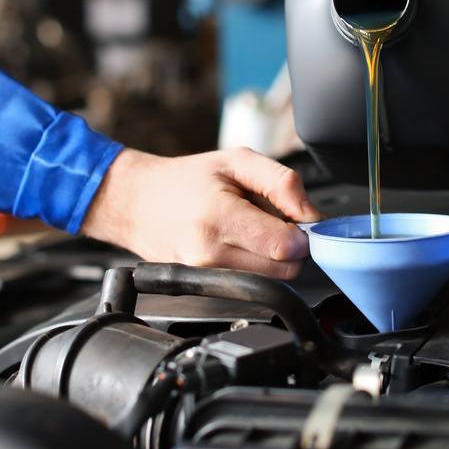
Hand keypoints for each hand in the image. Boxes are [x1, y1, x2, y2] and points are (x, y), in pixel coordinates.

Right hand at [81, 147, 321, 278]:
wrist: (137, 202)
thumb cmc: (186, 179)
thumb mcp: (237, 161)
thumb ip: (282, 182)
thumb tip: (312, 215)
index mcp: (220, 216)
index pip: (286, 246)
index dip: (302, 233)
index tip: (296, 219)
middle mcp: (210, 253)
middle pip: (285, 269)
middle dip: (290, 246)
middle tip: (273, 221)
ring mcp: (204, 275)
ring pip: (270, 280)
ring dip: (272, 257)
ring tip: (251, 230)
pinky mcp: (202, 287)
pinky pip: (249, 283)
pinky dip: (254, 266)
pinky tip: (237, 244)